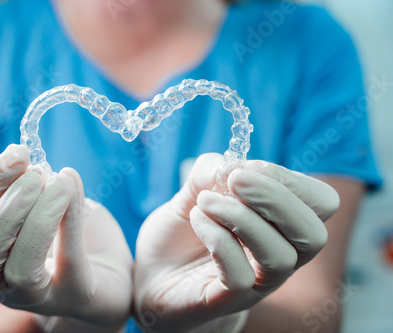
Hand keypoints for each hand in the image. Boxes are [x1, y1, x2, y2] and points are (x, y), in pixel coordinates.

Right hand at [0, 144, 132, 330]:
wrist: (118, 279)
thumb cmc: (83, 241)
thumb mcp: (61, 208)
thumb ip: (49, 192)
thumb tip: (47, 169)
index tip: (17, 152)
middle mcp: (6, 281)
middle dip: (7, 205)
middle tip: (36, 173)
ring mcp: (38, 296)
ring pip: (18, 266)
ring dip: (35, 218)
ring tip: (58, 184)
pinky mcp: (75, 295)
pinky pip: (67, 260)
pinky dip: (68, 223)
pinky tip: (73, 193)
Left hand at [134, 153, 339, 331]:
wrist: (151, 275)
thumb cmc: (180, 234)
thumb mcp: (193, 192)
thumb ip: (211, 172)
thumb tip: (230, 164)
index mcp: (280, 225)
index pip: (320, 203)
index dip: (288, 179)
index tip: (245, 168)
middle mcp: (277, 257)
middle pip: (312, 234)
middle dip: (276, 197)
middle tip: (234, 179)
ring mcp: (255, 284)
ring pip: (281, 257)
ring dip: (241, 217)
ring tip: (205, 200)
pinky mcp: (225, 301)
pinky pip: (240, 277)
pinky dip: (218, 239)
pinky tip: (197, 221)